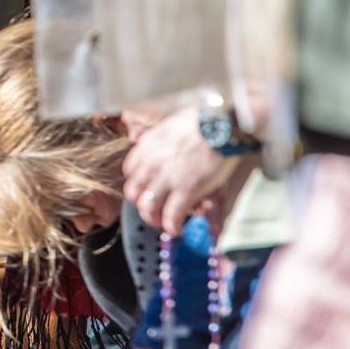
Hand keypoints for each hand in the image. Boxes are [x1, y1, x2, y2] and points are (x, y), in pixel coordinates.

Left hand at [121, 106, 240, 234]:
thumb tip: (151, 137)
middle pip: (134, 193)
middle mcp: (151, 164)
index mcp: (146, 147)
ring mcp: (167, 179)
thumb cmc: (202, 120)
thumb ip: (158, 137)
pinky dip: (172, 226)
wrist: (220, 124)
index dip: (137, 184)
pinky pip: (172, 216)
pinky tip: (176, 228)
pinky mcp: (186, 190)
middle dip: (141, 205)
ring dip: (153, 219)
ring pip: (148, 208)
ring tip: (163, 223)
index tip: (146, 188)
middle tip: (152, 210)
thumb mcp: (170, 124)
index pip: (129, 172)